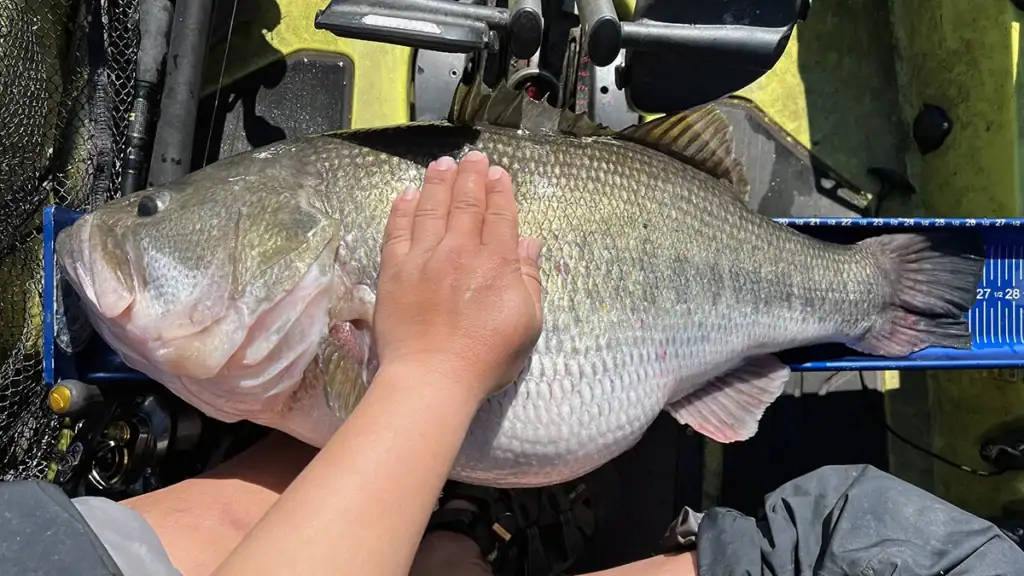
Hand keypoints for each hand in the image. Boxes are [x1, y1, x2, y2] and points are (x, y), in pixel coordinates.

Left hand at [374, 151, 543, 400]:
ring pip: (431, 208)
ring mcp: (423, 258)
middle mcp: (460, 251)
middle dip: (471, 176)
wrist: (432, 376)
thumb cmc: (486, 358)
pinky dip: (403, 209)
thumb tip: (529, 242)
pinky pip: (397, 230)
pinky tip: (407, 194)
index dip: (499, 191)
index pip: (499, 215)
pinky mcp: (394, 270)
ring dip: (438, 182)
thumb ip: (529, 279)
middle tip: (472, 157)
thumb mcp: (527, 323)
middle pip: (466, 204)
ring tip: (442, 164)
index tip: (498, 173)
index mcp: (496, 263)